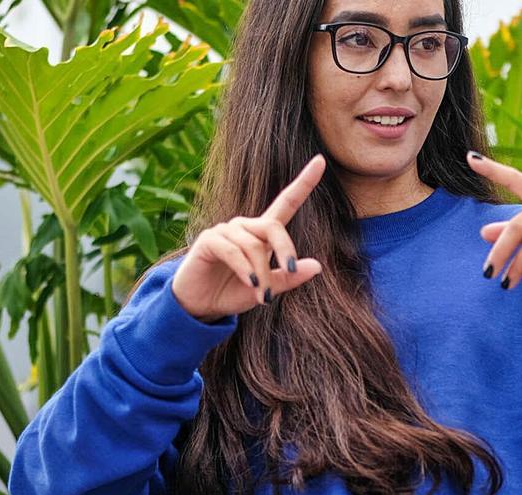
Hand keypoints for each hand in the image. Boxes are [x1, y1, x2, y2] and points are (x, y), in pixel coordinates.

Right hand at [171, 155, 326, 321]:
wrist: (201, 307)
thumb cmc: (233, 292)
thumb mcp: (267, 289)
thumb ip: (289, 278)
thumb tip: (318, 266)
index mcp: (262, 234)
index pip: (286, 203)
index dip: (304, 183)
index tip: (321, 161)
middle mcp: (245, 226)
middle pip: (273, 226)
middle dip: (285, 250)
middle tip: (289, 273)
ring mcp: (225, 231)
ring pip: (253, 245)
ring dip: (262, 273)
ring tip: (263, 296)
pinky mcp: (208, 240)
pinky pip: (232, 250)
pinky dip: (244, 268)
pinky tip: (250, 283)